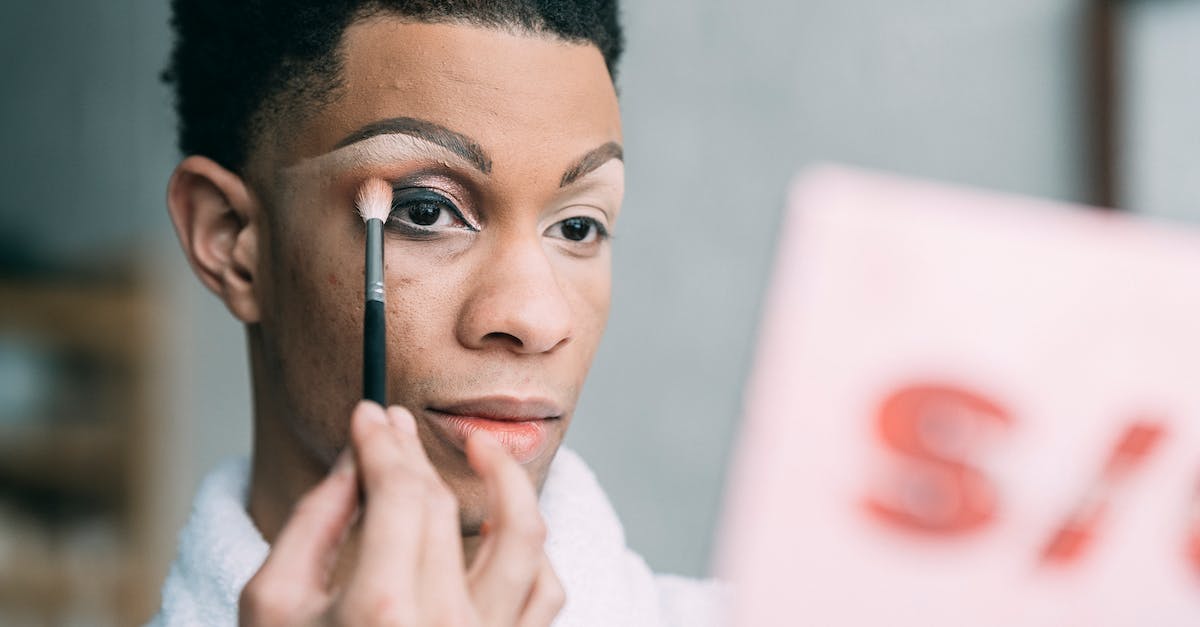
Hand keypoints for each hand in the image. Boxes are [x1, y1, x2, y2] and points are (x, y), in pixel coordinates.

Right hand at [238, 401, 564, 625]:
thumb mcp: (271, 604)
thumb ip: (313, 524)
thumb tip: (354, 459)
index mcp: (380, 612)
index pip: (399, 493)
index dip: (383, 444)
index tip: (369, 417)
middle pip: (444, 507)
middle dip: (417, 454)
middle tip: (396, 428)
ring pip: (524, 541)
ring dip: (509, 483)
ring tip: (484, 449)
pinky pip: (544, 594)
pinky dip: (531, 552)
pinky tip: (503, 528)